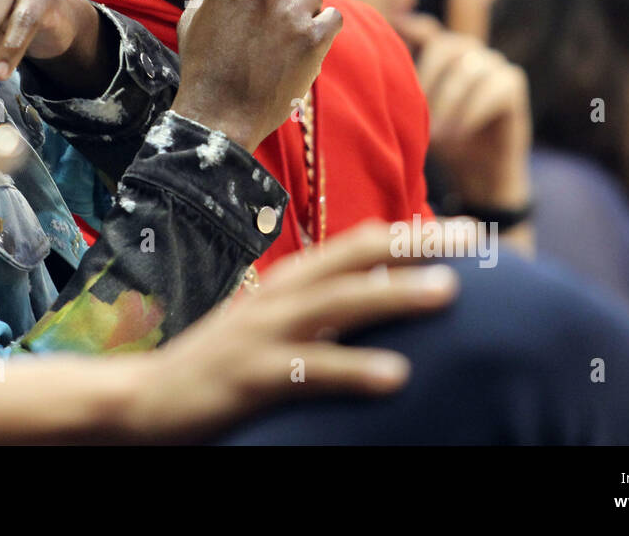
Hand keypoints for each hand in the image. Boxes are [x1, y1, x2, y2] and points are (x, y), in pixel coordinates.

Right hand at [123, 220, 459, 440]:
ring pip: (338, 304)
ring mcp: (265, 334)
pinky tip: (395, 376)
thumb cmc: (226, 362)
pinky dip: (353, 369)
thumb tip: (392, 293)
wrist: (150, 399)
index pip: (362, 243)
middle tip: (478, 241)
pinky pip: (310, 371)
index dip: (415, 231)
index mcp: (291, 280)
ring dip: (394, 293)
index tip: (471, 230)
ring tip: (447, 291)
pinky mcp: (252, 376)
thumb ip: (327, 307)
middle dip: (418, 245)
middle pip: (356, 259)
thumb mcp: (278, 323)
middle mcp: (281, 296)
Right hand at [173, 0, 341, 150]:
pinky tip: (308, 48)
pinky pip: (334, 18)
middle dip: (283, 0)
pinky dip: (325, 31)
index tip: (258, 11)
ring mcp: (290, 11)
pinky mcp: (313, 36)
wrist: (218, 113)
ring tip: (284, 46)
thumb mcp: (193, 17)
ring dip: (304, 16)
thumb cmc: (203, 66)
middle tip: (270, 34)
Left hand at [395, 13, 530, 208]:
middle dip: (428, 79)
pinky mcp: (512, 81)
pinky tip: (460, 132)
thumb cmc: (441, 138)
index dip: (410, 29)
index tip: (394, 37)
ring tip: (437, 135)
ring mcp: (492, 62)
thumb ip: (404, 89)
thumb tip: (380, 72)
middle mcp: (466, 50)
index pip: (424, 29)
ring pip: (468, 70)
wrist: (478, 170)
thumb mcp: (415, 115)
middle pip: (444, 47)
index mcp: (439, 52)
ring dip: (449, 103)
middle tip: (418, 115)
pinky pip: (493, 87)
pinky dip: (473, 111)